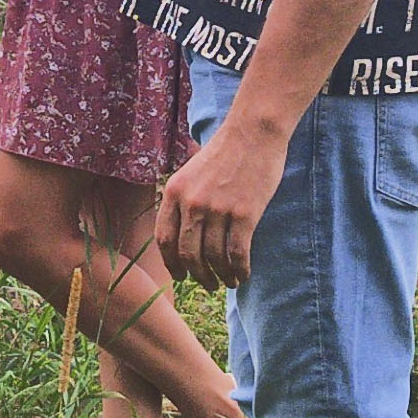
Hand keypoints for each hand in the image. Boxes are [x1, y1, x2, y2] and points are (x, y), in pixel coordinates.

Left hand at [156, 123, 291, 288]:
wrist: (253, 132)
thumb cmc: (225, 153)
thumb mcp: (190, 172)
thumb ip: (183, 200)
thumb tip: (182, 235)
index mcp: (174, 192)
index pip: (164, 239)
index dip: (172, 264)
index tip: (181, 276)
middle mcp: (191, 203)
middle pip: (188, 254)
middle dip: (198, 276)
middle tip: (208, 284)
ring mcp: (217, 209)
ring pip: (214, 258)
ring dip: (221, 276)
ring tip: (229, 282)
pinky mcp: (245, 213)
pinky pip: (237, 254)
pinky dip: (240, 270)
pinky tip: (243, 275)